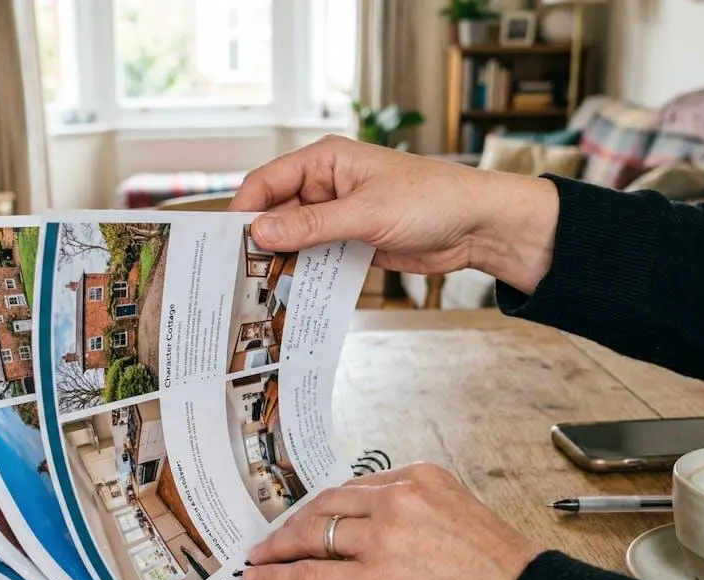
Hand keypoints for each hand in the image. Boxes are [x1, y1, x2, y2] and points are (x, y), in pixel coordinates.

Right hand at [230, 136, 559, 294]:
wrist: (478, 226)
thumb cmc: (431, 201)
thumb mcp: (365, 214)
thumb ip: (311, 225)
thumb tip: (260, 233)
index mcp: (326, 161)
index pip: (268, 181)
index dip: (244, 210)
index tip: (225, 243)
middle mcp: (327, 185)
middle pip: (277, 213)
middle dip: (261, 241)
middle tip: (238, 275)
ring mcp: (339, 214)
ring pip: (295, 238)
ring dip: (283, 261)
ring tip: (259, 289)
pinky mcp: (352, 241)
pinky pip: (318, 257)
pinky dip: (306, 273)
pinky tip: (293, 293)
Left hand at [244, 462, 542, 579]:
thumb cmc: (504, 574)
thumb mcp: (461, 513)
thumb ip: (419, 510)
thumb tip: (378, 528)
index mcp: (420, 477)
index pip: (355, 487)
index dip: (323, 505)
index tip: (307, 516)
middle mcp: (398, 499)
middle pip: (326, 505)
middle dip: (293, 523)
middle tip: (273, 537)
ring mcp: (382, 539)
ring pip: (312, 536)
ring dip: (278, 548)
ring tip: (260, 558)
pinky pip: (309, 576)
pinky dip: (277, 578)